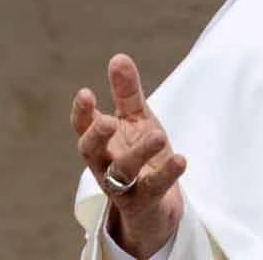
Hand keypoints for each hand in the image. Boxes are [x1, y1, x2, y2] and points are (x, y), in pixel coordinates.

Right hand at [71, 54, 186, 257]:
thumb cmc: (140, 155)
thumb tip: (119, 57)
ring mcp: (123, 186)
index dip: (81, 113)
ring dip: (139, 152)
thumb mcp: (136, 121)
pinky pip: (153, 188)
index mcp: (101, 142)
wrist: (155, 206)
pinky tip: (181, 159)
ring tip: (158, 134)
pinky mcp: (145, 202)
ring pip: (123, 171)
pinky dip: (167, 174)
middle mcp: (105, 164)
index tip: (85, 93)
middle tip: (108, 121)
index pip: (83, 128)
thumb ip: (127, 93)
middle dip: (97, 136)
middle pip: (91, 153)